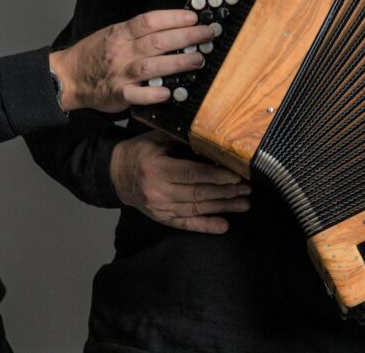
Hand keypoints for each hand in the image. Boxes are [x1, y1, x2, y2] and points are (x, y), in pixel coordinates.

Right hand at [49, 9, 210, 114]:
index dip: (173, 18)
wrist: (67, 76)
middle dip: (186, 37)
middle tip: (208, 34)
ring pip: (151, 66)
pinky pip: (138, 96)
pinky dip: (155, 93)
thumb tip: (171, 27)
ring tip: (199, 60)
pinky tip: (171, 91)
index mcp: (119, 34)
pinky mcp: (117, 96)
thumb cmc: (94, 55)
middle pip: (156, 41)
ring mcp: (119, 74)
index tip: (194, 17)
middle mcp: (120, 52)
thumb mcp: (112, 34)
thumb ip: (137, 32)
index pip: (148, 21)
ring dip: (178, 63)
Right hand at [110, 129, 251, 232]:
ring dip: (223, 207)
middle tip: (247, 188)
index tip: (236, 175)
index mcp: (156, 169)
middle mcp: (158, 191)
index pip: (191, 174)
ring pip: (197, 208)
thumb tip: (209, 138)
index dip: (215, 175)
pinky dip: (206, 226)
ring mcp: (160, 207)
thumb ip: (179, 139)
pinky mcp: (162, 218)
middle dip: (226, 191)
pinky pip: (187, 224)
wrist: (117, 175)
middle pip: (198, 192)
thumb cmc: (139, 153)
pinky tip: (223, 225)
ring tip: (244, 203)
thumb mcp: (154, 139)